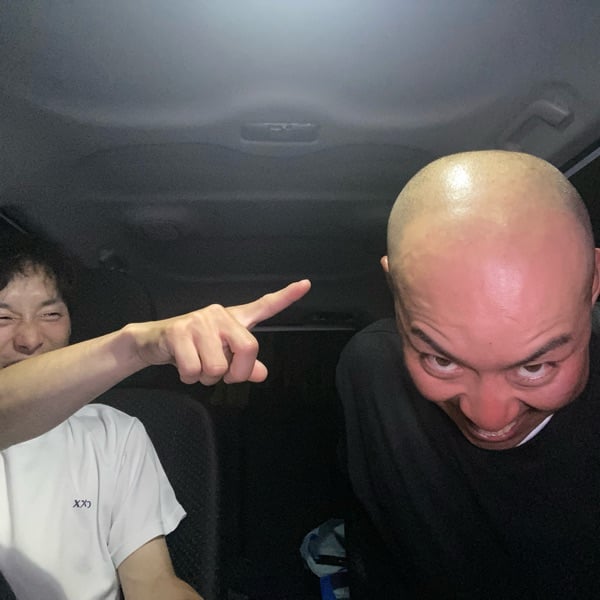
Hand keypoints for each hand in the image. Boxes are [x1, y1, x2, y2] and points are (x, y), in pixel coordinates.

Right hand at [132, 280, 310, 384]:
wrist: (153, 342)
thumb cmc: (193, 349)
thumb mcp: (221, 357)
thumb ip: (243, 366)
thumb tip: (261, 374)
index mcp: (234, 320)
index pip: (264, 306)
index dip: (286, 297)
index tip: (306, 284)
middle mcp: (220, 315)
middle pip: (248, 350)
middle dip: (235, 373)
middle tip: (221, 374)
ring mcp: (199, 321)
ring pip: (217, 366)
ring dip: (206, 377)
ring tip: (197, 366)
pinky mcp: (179, 330)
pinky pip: (194, 370)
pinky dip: (189, 377)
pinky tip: (183, 366)